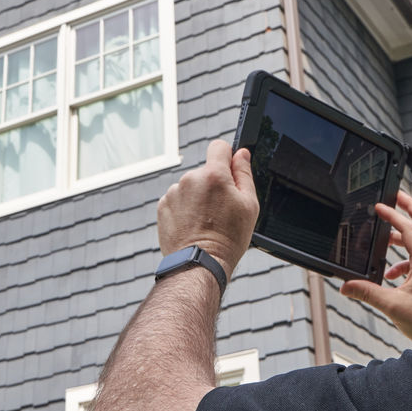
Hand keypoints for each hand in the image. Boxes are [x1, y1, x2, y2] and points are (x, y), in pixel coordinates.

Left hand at [157, 140, 258, 277]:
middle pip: (205, 171)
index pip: (219, 146)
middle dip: (214, 184)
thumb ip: (244, 174)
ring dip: (198, 197)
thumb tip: (241, 154)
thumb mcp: (249, 205)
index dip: (227, 157)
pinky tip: (193, 225)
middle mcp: (190, 179)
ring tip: (206, 222)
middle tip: (221, 210)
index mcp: (213, 175)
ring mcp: (174, 192)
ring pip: (191, 186)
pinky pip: (178, 199)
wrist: (199, 264)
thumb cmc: (229, 238)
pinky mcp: (162, 206)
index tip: (230, 172)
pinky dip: (185, 209)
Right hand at [340, 190, 411, 345]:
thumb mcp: (392, 307)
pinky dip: (406, 257)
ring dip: (407, 233)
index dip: (393, 215)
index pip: (409, 229)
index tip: (380, 206)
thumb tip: (347, 286)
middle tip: (396, 197)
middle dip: (411, 207)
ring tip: (387, 237)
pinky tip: (392, 273)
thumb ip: (368, 293)